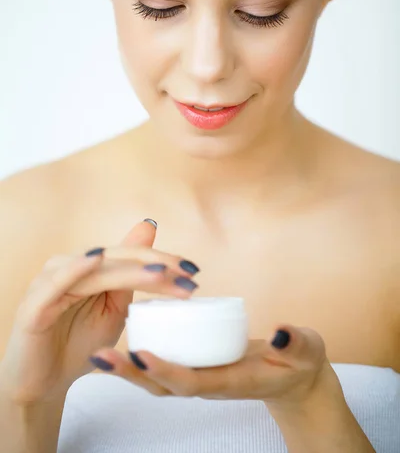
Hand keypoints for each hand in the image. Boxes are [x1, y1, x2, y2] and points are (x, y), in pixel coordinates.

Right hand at [0, 220, 199, 404]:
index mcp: (87, 265)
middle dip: (156, 264)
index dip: (163, 259)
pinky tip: (98, 258)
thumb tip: (149, 226)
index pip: (130, 255)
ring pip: (97, 268)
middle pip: (118, 257)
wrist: (44, 382)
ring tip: (161, 274)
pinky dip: (76, 267)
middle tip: (189, 273)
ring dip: (130, 269)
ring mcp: (49, 282)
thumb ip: (131, 274)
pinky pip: (57, 281)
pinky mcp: (35, 303)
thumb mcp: (114, 307)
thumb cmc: (79, 343)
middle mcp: (67, 265)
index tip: (195, 270)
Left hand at [87, 324, 341, 408]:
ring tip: (100, 353)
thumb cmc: (299, 363)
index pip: (192, 382)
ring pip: (158, 379)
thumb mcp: (305, 351)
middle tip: (100, 357)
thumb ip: (296, 344)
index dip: (165, 370)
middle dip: (132, 374)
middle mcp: (209, 382)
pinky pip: (164, 363)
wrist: (295, 377)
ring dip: (129, 368)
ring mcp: (201, 375)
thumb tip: (281, 333)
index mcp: (231, 382)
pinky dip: (141, 355)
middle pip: (163, 386)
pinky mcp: (197, 365)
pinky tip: (125, 334)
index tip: (141, 355)